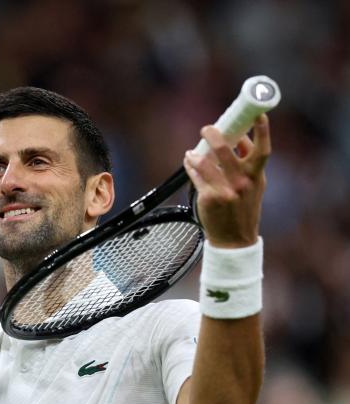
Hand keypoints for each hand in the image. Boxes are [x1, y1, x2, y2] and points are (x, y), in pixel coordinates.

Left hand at [183, 114, 270, 247]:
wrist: (234, 240)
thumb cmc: (243, 209)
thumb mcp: (254, 187)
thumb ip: (247, 163)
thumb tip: (239, 137)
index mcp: (257, 176)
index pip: (262, 150)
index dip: (262, 131)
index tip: (258, 114)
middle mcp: (242, 182)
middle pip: (225, 150)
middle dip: (214, 135)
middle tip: (207, 128)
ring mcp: (225, 190)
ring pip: (205, 162)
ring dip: (196, 153)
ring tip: (192, 151)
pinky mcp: (209, 198)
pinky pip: (196, 175)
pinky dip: (191, 166)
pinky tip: (189, 162)